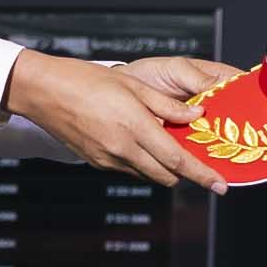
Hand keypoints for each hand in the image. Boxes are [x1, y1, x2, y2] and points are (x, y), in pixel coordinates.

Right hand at [5, 50, 210, 187]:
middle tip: (196, 158)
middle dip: (184, 173)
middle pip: (167, 176)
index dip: (203, 175)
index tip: (221, 186)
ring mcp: (108, 160)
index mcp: (135, 128)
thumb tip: (197, 114)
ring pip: (148, 175)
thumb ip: (167, 104)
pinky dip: (142, 162)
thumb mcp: (133, 86)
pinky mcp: (97, 162)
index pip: (178, 160)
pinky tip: (138, 141)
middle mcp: (123, 150)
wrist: (45, 92)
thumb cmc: (87, 80)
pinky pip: (129, 169)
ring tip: (164, 143)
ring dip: (162, 167)